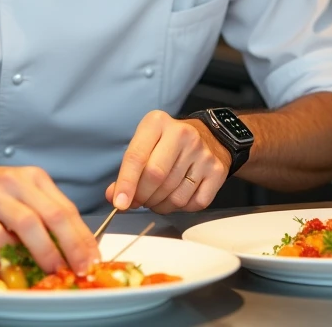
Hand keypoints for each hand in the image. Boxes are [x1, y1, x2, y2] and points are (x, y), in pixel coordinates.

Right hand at [0, 160, 99, 273]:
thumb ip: (43, 212)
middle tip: (81, 267)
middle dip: (73, 245)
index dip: (83, 236)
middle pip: (53, 215)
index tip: (92, 257)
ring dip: (46, 252)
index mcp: (33, 177)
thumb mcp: (20, 191)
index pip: (66, 208)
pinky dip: (13, 255)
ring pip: (29, 225)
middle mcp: (15, 183)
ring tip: (55, 270)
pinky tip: (21, 266)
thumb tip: (73, 248)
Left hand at [106, 111, 229, 215]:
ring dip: (160, 205)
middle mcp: (183, 134)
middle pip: (155, 177)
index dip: (126, 184)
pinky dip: (180, 208)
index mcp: (158, 123)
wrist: (210, 136)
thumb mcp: (145, 144)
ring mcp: (202, 153)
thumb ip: (127, 169)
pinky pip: (193, 203)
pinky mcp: (217, 171)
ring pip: (174, 195)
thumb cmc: (169, 143)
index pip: (137, 156)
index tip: (119, 203)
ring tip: (156, 198)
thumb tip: (114, 196)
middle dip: (142, 196)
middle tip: (137, 201)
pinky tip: (175, 198)